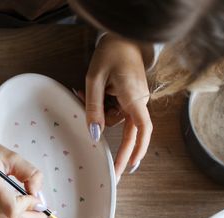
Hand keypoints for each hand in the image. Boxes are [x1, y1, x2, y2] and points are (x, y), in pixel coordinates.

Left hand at [84, 34, 152, 177]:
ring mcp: (135, 99)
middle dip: (121, 153)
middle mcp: (139, 102)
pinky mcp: (130, 96)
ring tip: (81, 92)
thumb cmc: (111, 53)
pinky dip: (101, 106)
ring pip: (116, 119)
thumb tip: (95, 135)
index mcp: (134, 98)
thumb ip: (93, 108)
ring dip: (98, 114)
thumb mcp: (94, 79)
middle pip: (131, 133)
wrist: (124, 36)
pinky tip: (88, 92)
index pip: (142, 129)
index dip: (138, 150)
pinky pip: (115, 109)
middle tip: (112, 175)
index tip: (131, 166)